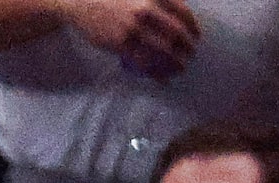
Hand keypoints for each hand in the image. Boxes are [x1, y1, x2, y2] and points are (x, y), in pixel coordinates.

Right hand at [57, 0, 199, 78]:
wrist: (82, 2)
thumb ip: (158, 2)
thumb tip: (177, 18)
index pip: (183, 13)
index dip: (193, 27)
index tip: (196, 36)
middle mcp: (147, 10)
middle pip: (176, 34)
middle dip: (187, 47)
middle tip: (191, 55)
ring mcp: (133, 28)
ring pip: (162, 50)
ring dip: (174, 62)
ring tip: (180, 69)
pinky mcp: (120, 43)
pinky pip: (143, 62)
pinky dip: (155, 72)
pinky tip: (162, 77)